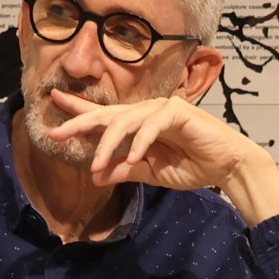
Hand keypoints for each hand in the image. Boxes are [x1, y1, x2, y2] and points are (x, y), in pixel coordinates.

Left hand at [35, 89, 278, 222]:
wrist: (227, 167)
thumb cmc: (193, 166)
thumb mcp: (152, 173)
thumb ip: (125, 171)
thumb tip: (96, 177)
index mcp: (138, 126)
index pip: (104, 116)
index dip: (78, 110)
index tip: (52, 101)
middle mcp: (146, 112)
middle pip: (108, 114)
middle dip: (81, 122)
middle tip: (58, 133)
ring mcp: (162, 109)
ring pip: (126, 122)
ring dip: (109, 146)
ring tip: (97, 166)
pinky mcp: (178, 112)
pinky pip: (152, 126)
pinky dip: (141, 143)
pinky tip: (134, 158)